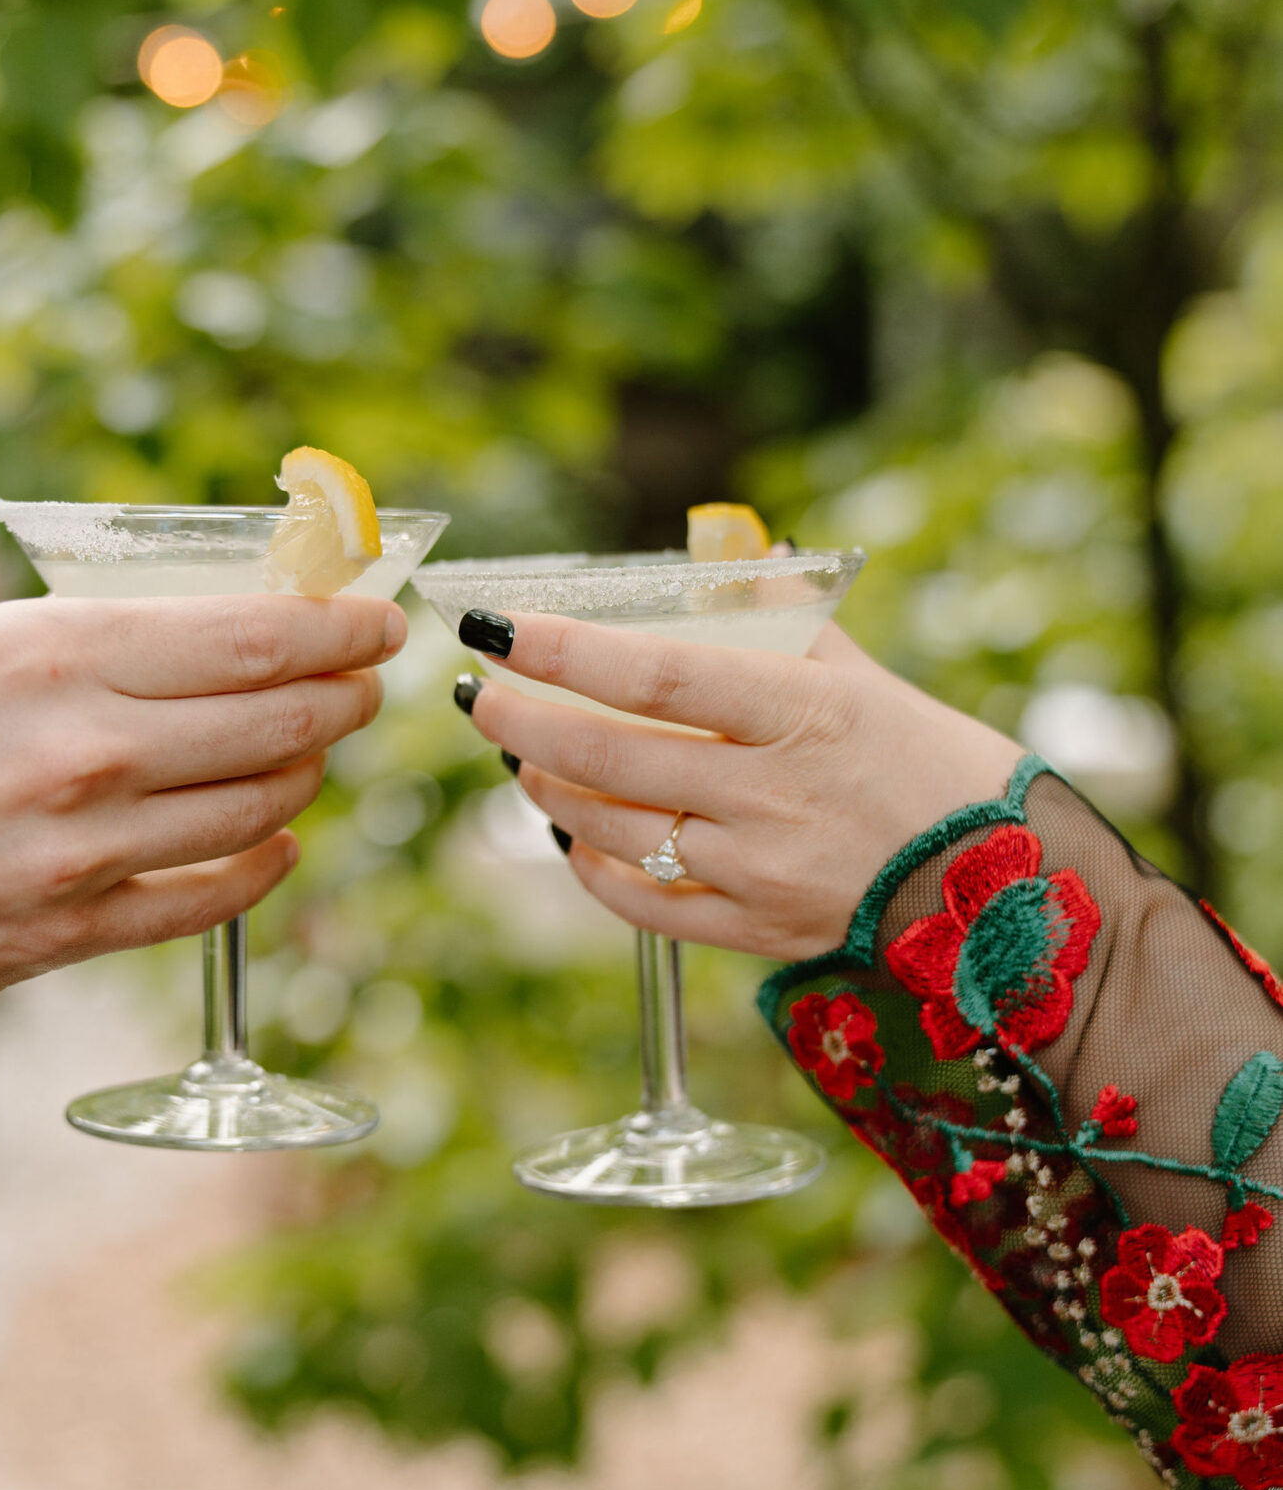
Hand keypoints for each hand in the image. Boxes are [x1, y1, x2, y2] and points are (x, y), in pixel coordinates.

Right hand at [0, 592, 404, 1087]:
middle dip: (343, 696)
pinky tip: (275, 848)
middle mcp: (78, 747)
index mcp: (39, 654)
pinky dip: (259, 870)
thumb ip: (50, 657)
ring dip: (305, 777)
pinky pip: (205, 902)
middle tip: (366, 684)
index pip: (245, 633)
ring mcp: (77, 852)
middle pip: (276, 719)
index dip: (336, 626)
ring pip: (256, 808)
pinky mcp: (60, 938)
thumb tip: (166, 644)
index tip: (378, 617)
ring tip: (313, 754)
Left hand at [467, 619, 1019, 959]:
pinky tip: (571, 833)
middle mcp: (771, 795)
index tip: (498, 625)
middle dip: (526, 721)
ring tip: (522, 751)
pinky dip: (591, 865)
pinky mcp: (753, 931)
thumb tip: (727, 559)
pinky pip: (641, 903)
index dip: (562, 650)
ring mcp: (757, 871)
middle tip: (486, 693)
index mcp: (800, 712)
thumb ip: (783, 619)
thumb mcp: (861, 674)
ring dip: (547, 787)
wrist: (1004, 888)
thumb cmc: (930, 763)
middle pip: (609, 758)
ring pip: (611, 829)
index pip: (653, 674)